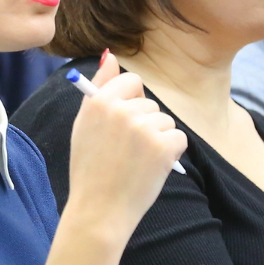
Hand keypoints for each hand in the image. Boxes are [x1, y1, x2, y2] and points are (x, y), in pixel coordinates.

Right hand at [65, 52, 187, 241]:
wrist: (99, 210)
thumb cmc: (90, 169)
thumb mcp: (85, 124)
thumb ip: (99, 87)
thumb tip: (110, 54)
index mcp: (99, 102)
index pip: (130, 81)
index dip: (131, 102)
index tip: (125, 123)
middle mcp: (121, 109)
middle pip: (150, 104)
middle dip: (145, 125)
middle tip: (126, 152)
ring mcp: (143, 127)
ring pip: (165, 121)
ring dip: (159, 140)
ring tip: (137, 162)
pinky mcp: (162, 145)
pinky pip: (178, 138)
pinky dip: (171, 154)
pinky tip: (152, 168)